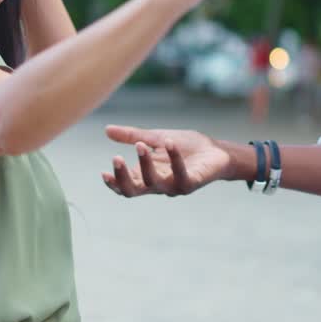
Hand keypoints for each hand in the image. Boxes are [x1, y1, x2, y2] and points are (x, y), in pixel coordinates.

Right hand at [102, 124, 232, 196]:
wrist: (217, 151)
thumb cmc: (187, 147)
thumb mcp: (155, 138)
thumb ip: (132, 136)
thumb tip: (107, 130)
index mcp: (146, 176)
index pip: (125, 187)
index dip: (114, 183)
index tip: (103, 172)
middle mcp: (158, 185)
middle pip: (134, 191)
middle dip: (123, 177)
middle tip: (115, 158)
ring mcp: (174, 186)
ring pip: (154, 183)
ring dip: (145, 165)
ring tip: (141, 145)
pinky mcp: (192, 183)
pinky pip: (180, 174)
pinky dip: (174, 158)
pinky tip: (169, 142)